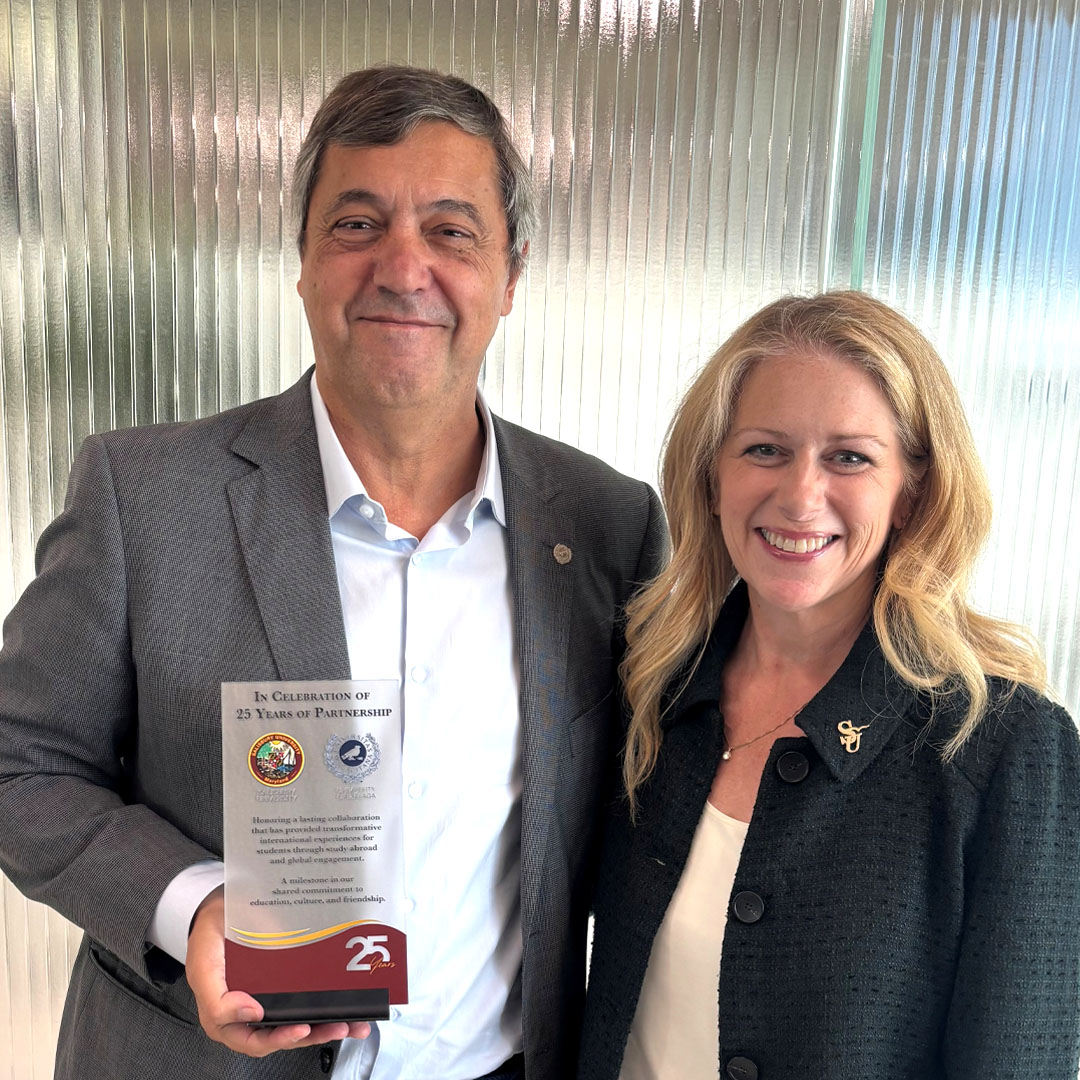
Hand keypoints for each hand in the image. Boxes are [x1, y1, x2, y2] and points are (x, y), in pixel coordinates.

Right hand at [186, 886, 370, 1055]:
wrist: (220, 905)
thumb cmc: (210, 934)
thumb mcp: (204, 963)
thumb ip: (216, 997)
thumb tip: (251, 1014)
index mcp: (224, 1015)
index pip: (254, 1040)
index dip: (278, 1038)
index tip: (299, 1027)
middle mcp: (247, 1011)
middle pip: (281, 1034)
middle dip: (312, 1035)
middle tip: (337, 1026)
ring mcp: (266, 998)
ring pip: (295, 1022)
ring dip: (323, 1026)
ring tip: (348, 1022)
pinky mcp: (280, 985)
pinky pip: (301, 1002)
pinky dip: (323, 1008)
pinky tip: (344, 1008)